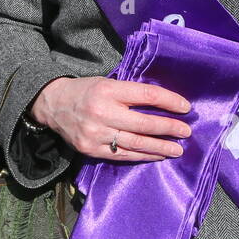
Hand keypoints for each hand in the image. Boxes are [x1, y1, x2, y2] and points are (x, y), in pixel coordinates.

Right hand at [30, 76, 191, 161]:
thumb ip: (130, 93)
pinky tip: (156, 155)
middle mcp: (102, 112)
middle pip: (143, 123)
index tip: (185, 107)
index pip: (146, 95)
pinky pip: (123, 155)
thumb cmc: (86, 91)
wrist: (52, 104)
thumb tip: (163, 104)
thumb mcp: (107, 83)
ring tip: (177, 149)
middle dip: (169, 128)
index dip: (168, 101)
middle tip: (186, 132)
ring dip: (160, 147)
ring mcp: (96, 133)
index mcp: (108, 90)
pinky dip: (143, 156)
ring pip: (136, 144)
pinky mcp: (91, 150)